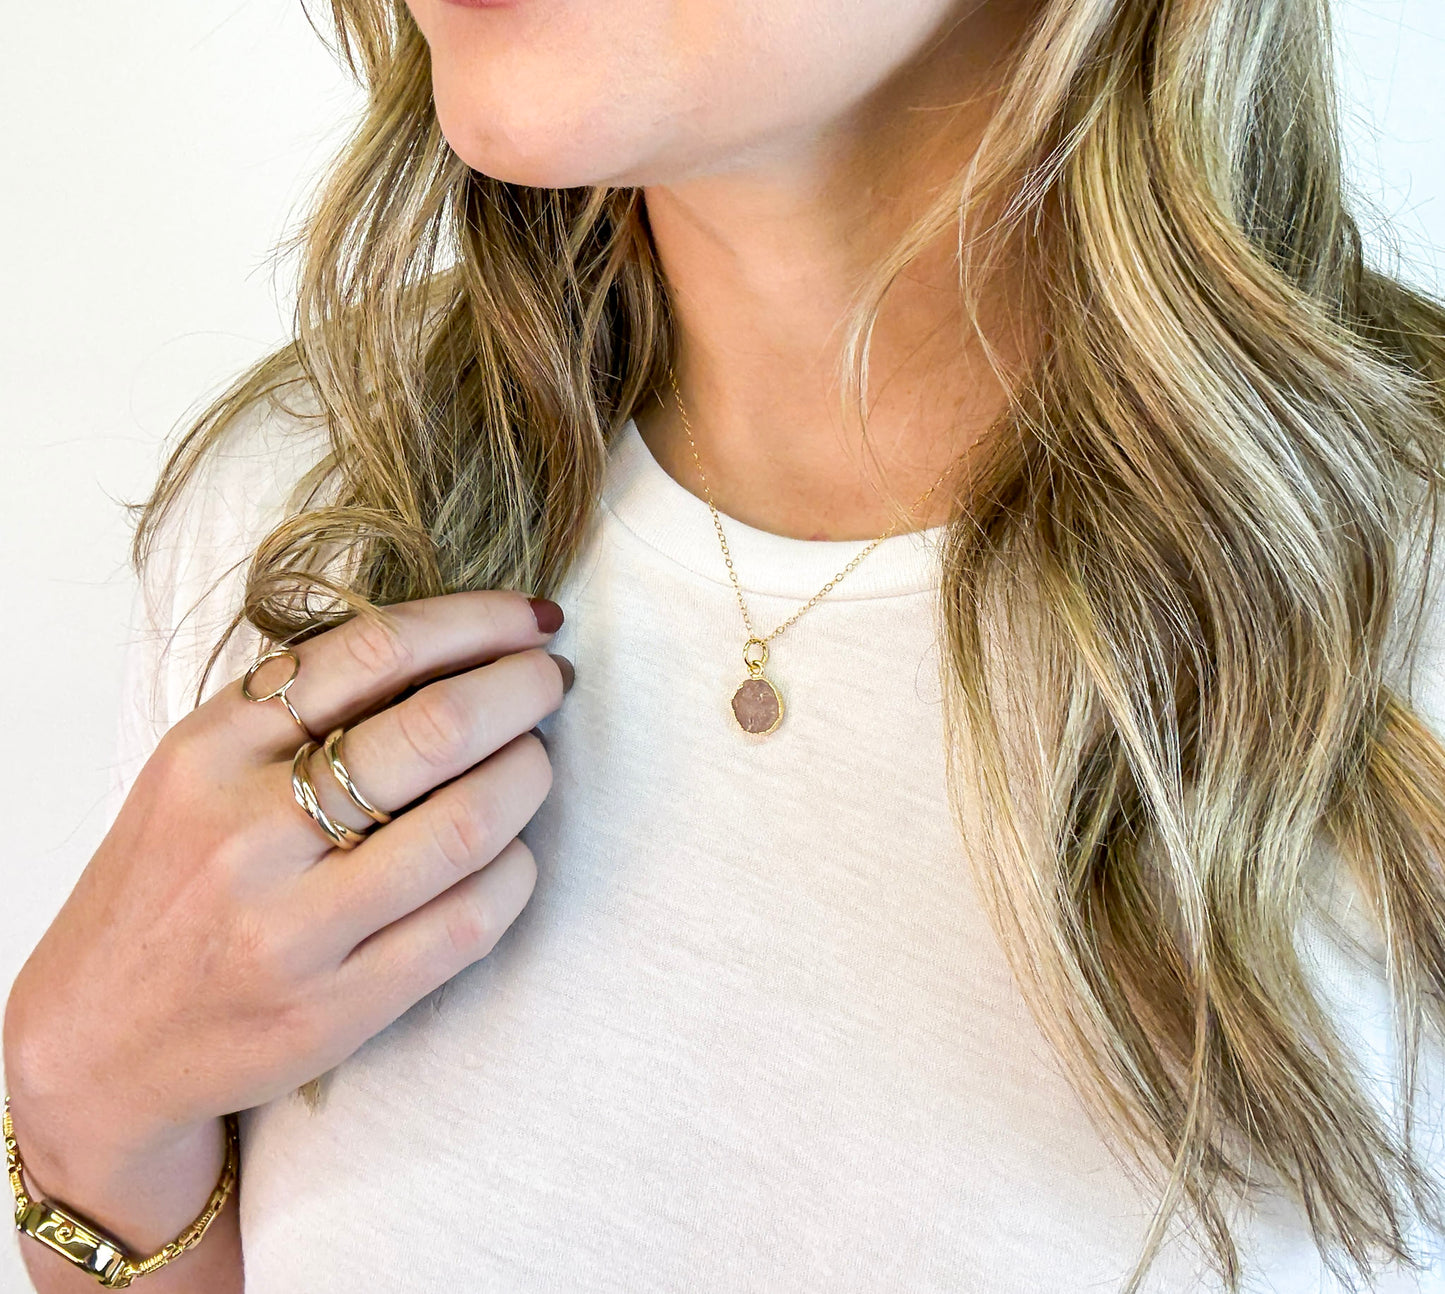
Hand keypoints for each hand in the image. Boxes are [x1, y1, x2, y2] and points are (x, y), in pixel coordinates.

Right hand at [4, 590, 569, 1223]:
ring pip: (470, 825)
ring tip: (535, 759)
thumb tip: (451, 643)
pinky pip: (472, 922)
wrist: (101, 1041)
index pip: (375, 650)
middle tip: (549, 678)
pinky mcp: (341, 1008)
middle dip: (523, 688)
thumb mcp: (197, 768)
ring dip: (530, 774)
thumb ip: (297, 705)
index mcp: (212, 751)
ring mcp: (296, 929)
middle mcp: (249, 835)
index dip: (477, 622)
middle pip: (437, 730)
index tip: (531, 619)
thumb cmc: (172, 882)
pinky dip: (519, 870)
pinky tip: (514, 850)